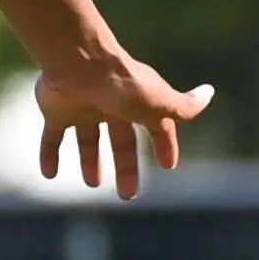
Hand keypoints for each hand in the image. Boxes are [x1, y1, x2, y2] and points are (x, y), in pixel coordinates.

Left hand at [34, 46, 215, 196]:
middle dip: (125, 166)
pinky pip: (52, 137)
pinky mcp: (56, 111)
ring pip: (88, 140)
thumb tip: (210, 94)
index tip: (169, 165)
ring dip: (90, 162)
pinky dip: (49, 154)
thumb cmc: (123, 84)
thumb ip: (184, 106)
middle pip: (121, 141)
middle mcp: (111, 106)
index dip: (165, 145)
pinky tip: (49, 174)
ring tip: (92, 184)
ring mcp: (83, 108)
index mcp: (138, 103)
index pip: (157, 127)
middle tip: (128, 194)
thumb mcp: (159, 101)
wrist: (79, 65)